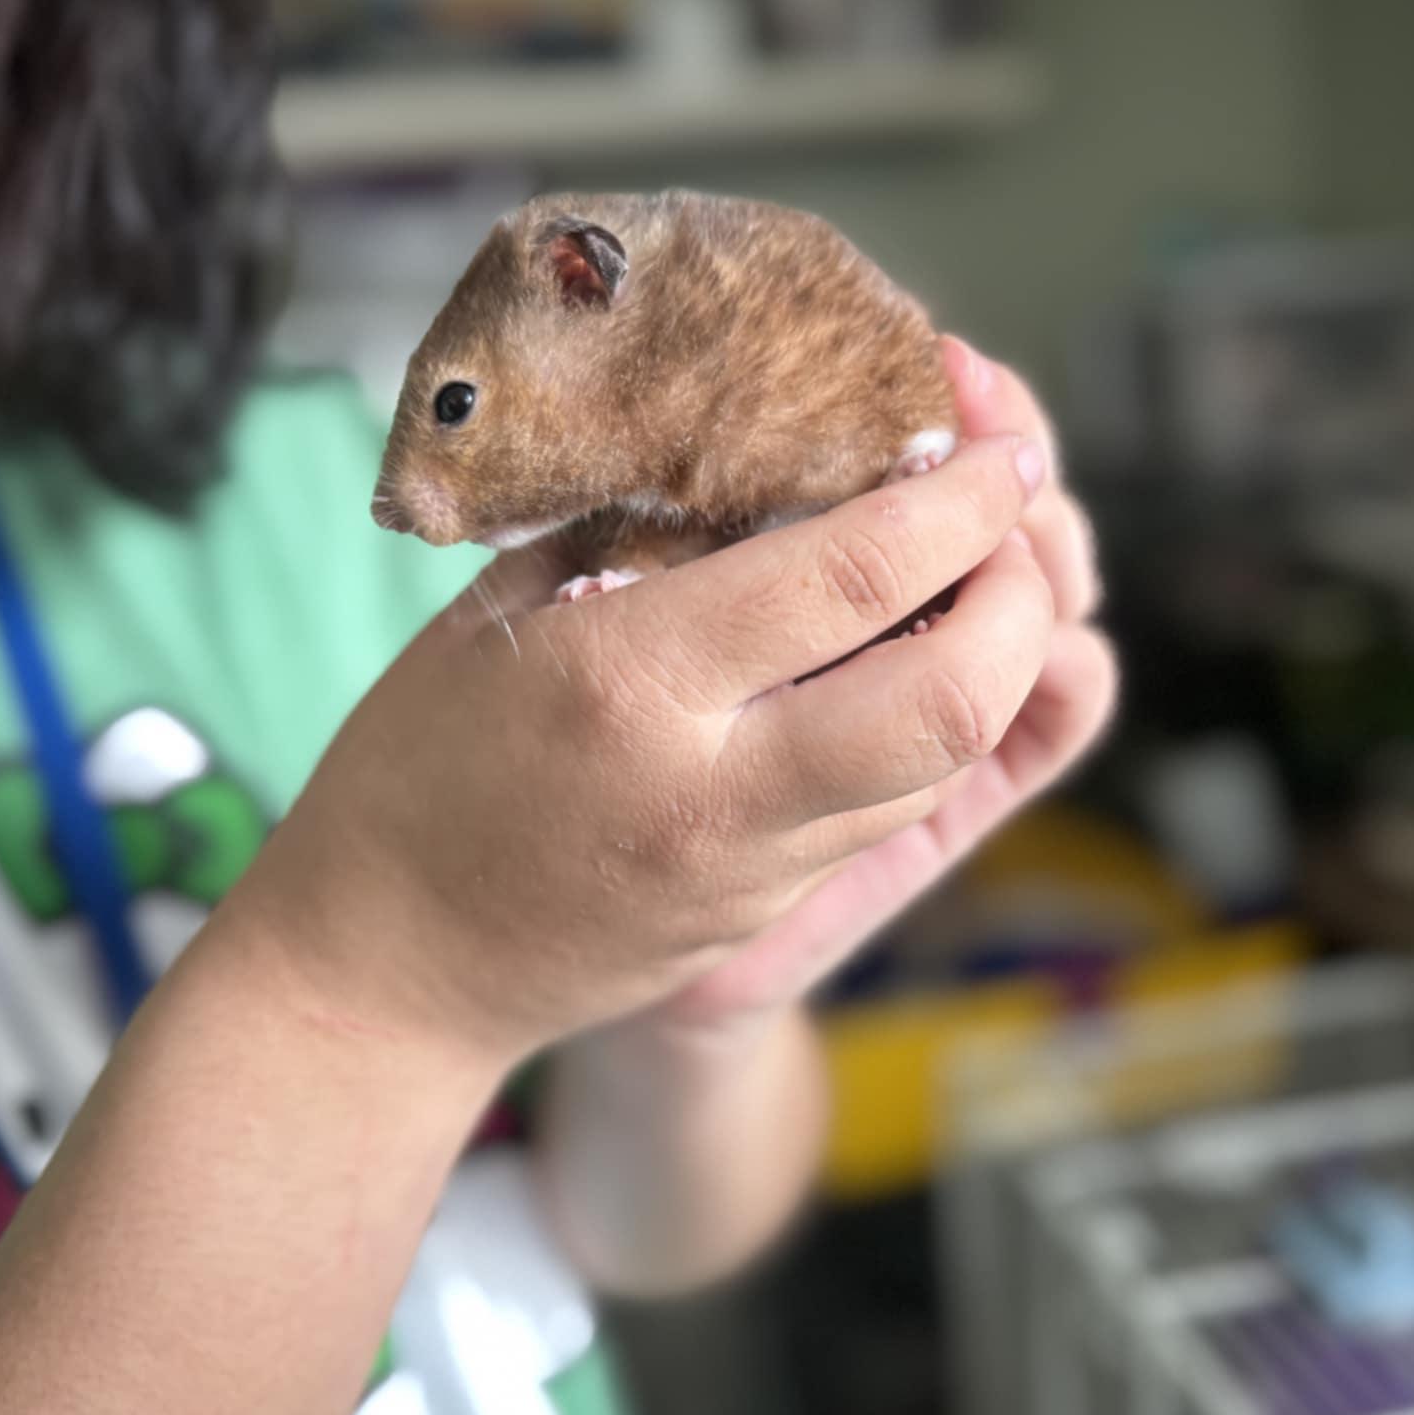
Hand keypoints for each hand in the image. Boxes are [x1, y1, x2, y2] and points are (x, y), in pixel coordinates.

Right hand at [234, 425, 1057, 1066]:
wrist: (388, 970)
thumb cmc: (417, 770)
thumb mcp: (496, 614)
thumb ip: (632, 533)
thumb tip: (762, 454)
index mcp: (631, 679)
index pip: (853, 574)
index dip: (960, 494)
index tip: (1000, 444)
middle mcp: (715, 785)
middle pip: (954, 696)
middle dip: (1025, 594)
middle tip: (1017, 521)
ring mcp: (752, 868)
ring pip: (944, 761)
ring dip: (995, 661)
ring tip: (979, 577)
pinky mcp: (767, 912)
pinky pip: (889, 809)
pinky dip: (932, 726)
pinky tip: (910, 661)